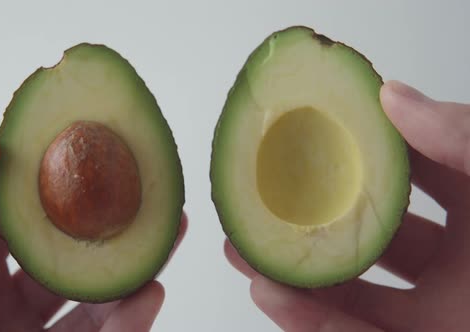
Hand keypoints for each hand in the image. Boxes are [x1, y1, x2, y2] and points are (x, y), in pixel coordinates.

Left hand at [0, 137, 186, 331]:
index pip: (17, 212)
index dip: (56, 181)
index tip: (94, 153)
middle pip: (65, 253)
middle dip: (110, 223)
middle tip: (148, 195)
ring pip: (89, 301)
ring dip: (130, 270)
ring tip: (165, 237)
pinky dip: (127, 325)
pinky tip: (148, 294)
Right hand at [225, 81, 469, 331]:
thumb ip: (459, 136)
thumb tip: (391, 97)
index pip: (402, 174)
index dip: (354, 153)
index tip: (306, 137)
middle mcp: (450, 264)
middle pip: (361, 235)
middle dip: (305, 217)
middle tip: (257, 200)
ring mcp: (434, 314)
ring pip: (347, 292)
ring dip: (290, 272)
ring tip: (242, 249)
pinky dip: (308, 323)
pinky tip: (271, 294)